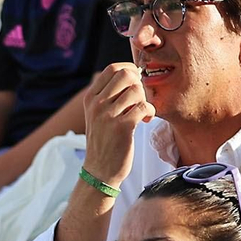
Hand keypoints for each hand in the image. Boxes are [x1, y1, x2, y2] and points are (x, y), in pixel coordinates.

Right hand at [82, 63, 152, 187]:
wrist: (100, 171)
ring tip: (142, 112)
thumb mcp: (98, 115)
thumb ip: (109, 95)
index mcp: (91, 98)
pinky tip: (146, 120)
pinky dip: (150, 111)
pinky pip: (144, 106)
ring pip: (136, 90)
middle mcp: (96, 104)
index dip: (129, 71)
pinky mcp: (121, 128)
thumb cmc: (104, 141)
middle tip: (139, 98)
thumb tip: (132, 74)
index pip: (113, 68)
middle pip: (125, 74)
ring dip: (145, 99)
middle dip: (139, 83)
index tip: (135, 84)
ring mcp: (108, 116)